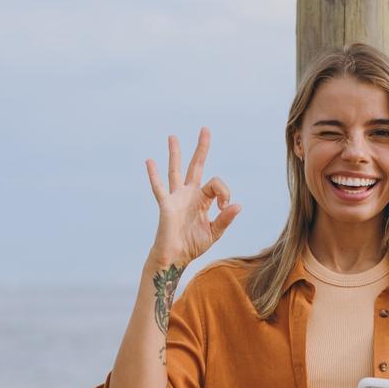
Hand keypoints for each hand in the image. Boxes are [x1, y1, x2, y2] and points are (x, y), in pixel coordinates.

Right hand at [146, 127, 240, 267]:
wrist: (175, 258)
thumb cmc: (192, 245)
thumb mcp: (214, 232)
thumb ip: (225, 219)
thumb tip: (238, 205)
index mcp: (202, 200)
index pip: (216, 184)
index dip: (224, 191)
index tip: (224, 206)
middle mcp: (189, 195)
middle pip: (196, 166)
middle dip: (201, 148)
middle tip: (205, 129)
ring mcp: (176, 198)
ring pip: (176, 171)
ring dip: (175, 154)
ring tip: (173, 137)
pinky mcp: (166, 205)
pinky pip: (159, 188)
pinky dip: (154, 175)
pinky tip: (150, 161)